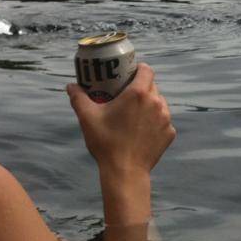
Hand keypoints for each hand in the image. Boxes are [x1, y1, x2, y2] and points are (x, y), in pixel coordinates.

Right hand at [66, 63, 175, 181]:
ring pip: (159, 103)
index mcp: (138, 93)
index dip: (139, 69)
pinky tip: (142, 131)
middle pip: (152, 86)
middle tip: (126, 96)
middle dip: (141, 87)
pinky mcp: (170, 133)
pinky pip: (163, 121)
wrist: (125, 172)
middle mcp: (156, 102)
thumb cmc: (106, 142)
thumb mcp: (88, 118)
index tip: (129, 74)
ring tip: (134, 114)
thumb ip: (79, 98)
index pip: (146, 70)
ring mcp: (166, 118)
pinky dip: (155, 122)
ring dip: (149, 104)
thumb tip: (70, 86)